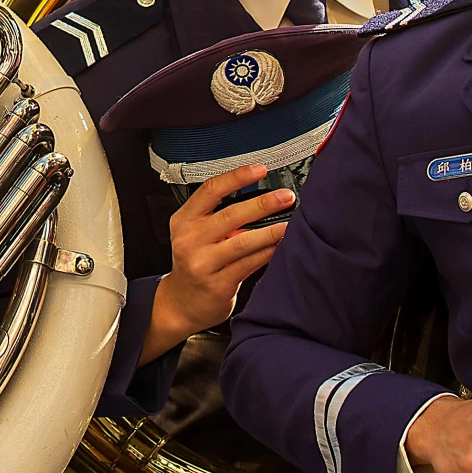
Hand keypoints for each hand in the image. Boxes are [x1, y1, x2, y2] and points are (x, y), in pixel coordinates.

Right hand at [142, 163, 293, 360]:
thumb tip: (258, 198)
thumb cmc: (195, 263)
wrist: (182, 303)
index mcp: (184, 220)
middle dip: (263, 203)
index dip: (237, 177)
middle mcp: (189, 240)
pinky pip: (248, 264)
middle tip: (285, 196)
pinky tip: (279, 246)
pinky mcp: (217, 284)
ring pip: (242, 242)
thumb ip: (216, 217)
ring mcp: (202, 263)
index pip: (210, 190)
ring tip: (289, 224)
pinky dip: (267, 253)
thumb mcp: (194, 234)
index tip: (260, 169)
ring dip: (270, 231)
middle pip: (230, 215)